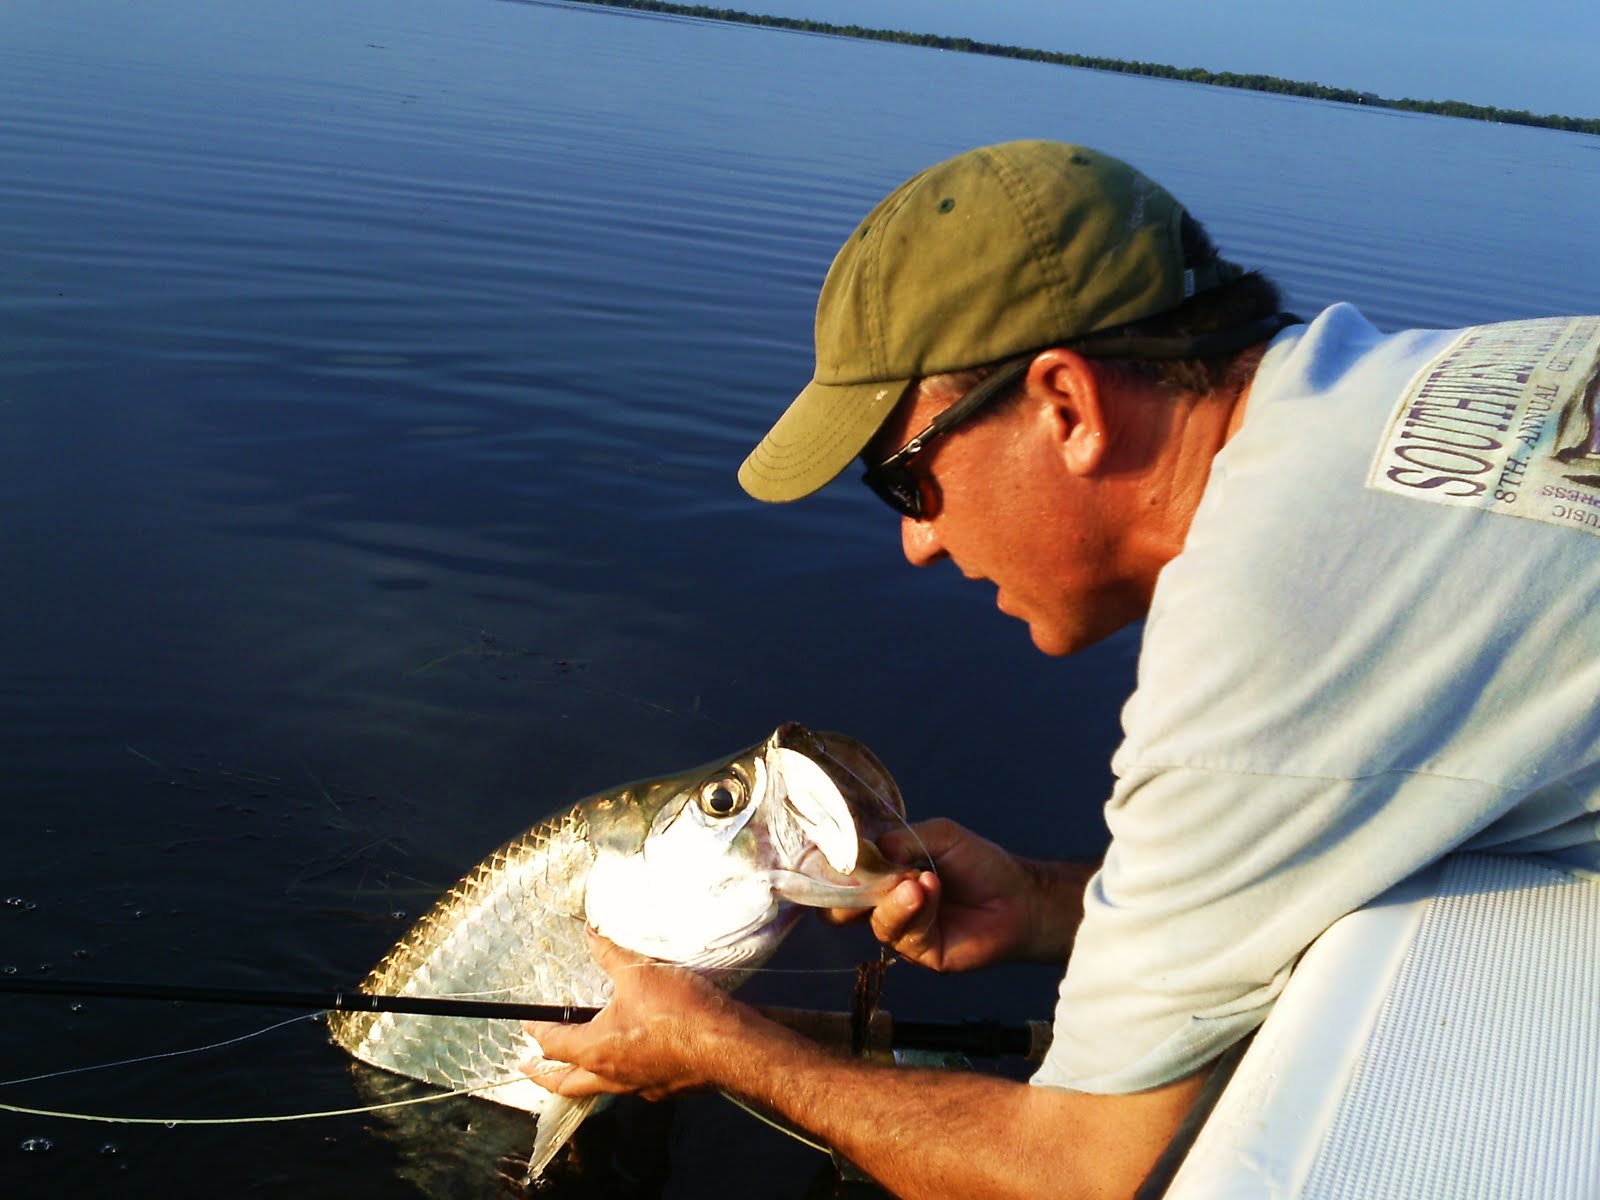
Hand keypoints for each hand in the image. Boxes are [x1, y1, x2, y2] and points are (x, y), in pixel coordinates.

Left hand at [520, 928, 740, 1100]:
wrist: (729, 1044)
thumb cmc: (678, 1010)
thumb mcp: (639, 972)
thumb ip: (610, 954)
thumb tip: (589, 933)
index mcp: (596, 1050)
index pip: (553, 1045)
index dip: (537, 1032)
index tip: (526, 1025)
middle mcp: (612, 1076)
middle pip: (566, 1084)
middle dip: (545, 1077)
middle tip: (530, 1068)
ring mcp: (639, 1088)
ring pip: (599, 1088)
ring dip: (583, 1078)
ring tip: (578, 1066)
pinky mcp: (665, 1089)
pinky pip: (632, 1086)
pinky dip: (621, 1075)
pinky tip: (632, 1059)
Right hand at [826, 819, 1084, 971]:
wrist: (1018, 897)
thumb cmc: (979, 863)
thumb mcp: (939, 835)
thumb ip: (901, 840)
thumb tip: (869, 851)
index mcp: (882, 876)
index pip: (841, 877)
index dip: (831, 869)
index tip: (831, 854)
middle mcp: (884, 905)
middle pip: (840, 910)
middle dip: (846, 893)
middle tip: (862, 876)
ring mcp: (901, 931)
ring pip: (875, 920)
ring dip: (895, 898)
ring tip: (921, 879)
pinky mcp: (920, 953)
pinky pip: (904, 933)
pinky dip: (917, 908)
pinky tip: (932, 889)